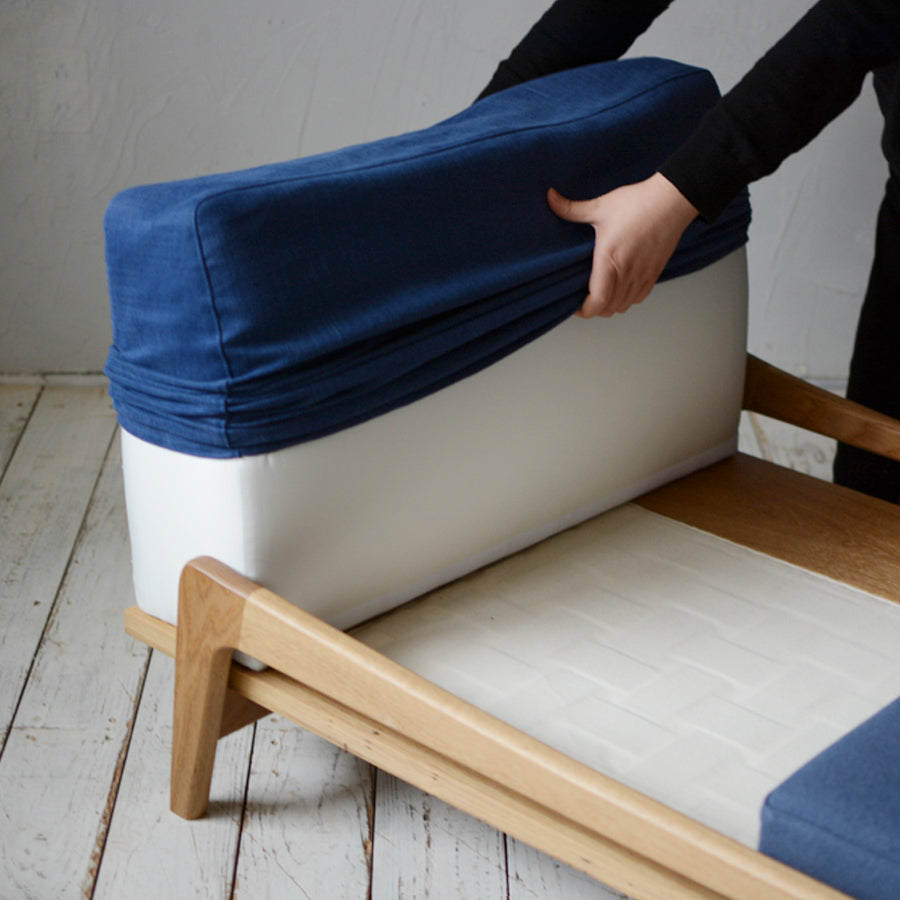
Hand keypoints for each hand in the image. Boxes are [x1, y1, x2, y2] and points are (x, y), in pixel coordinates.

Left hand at [547, 172, 698, 317]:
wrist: (672, 200)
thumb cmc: (638, 203)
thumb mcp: (600, 206)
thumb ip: (572, 208)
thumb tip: (550, 197)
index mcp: (610, 260)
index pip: (597, 301)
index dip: (583, 311)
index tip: (573, 305)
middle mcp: (627, 273)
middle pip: (608, 309)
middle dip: (593, 309)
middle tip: (582, 299)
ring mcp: (643, 275)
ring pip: (623, 306)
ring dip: (609, 306)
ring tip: (599, 295)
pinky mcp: (654, 273)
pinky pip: (638, 298)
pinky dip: (626, 299)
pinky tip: (619, 288)